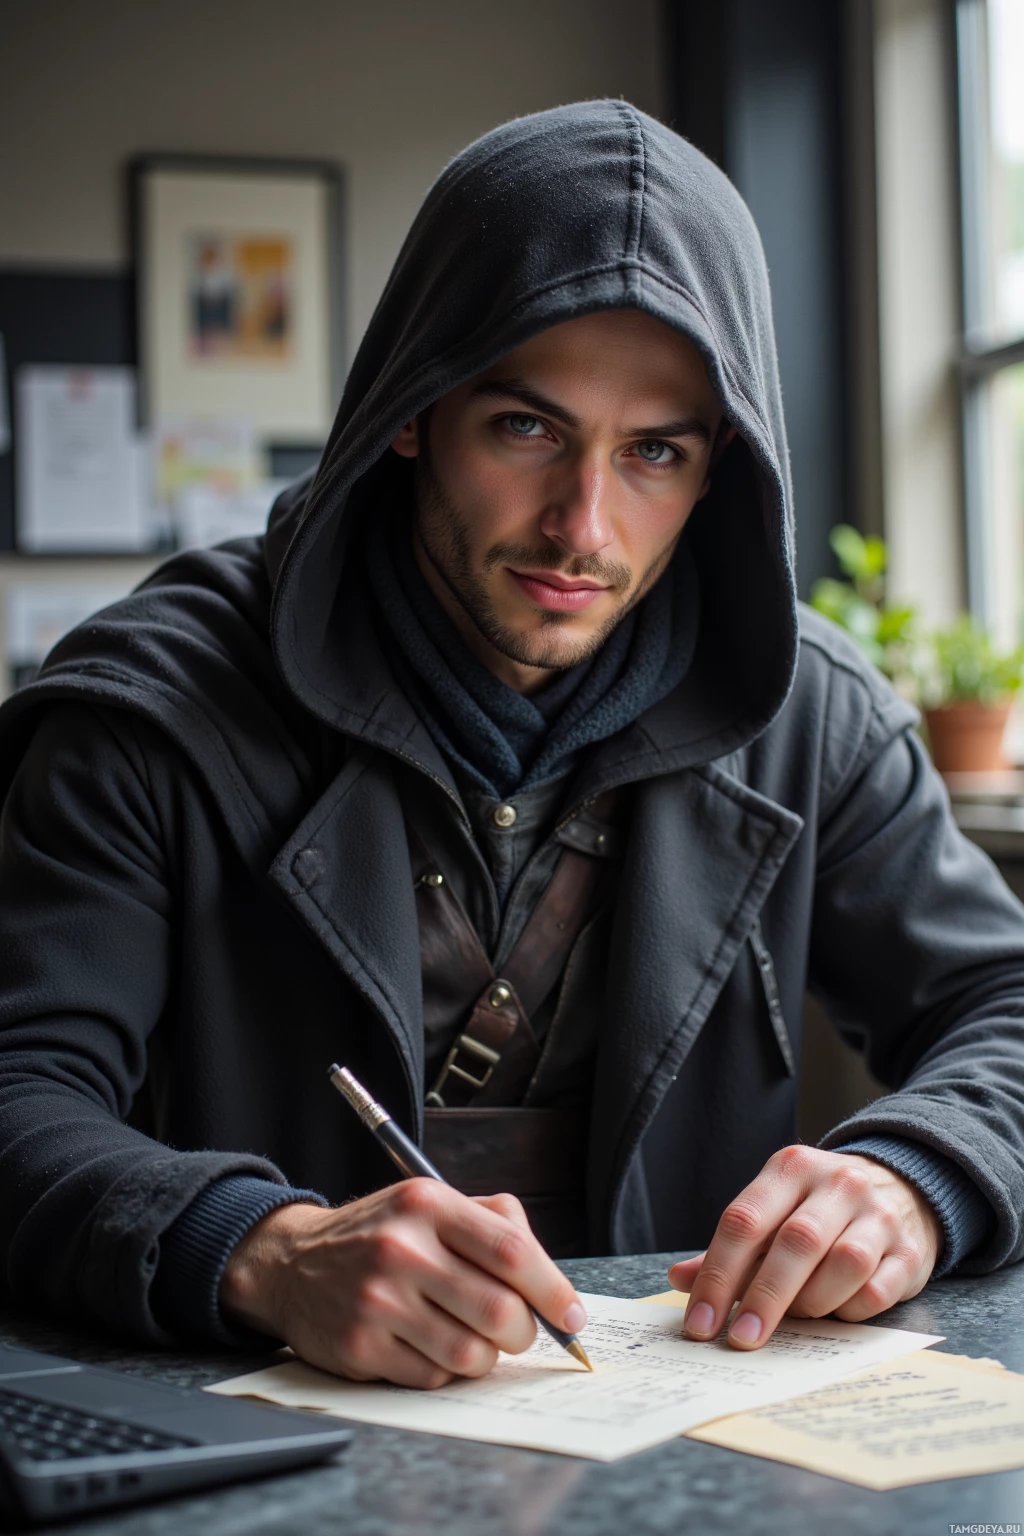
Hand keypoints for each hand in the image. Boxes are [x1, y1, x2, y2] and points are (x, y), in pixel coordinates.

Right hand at [219, 1180, 585, 1388]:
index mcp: (428, 1204)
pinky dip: (443, 1371)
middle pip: (500, 1311)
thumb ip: (495, 1225)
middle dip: (523, 1332)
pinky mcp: (360, 1346)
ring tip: (471, 1338)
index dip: (553, 1289)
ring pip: (471, 1355)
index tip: (572, 1316)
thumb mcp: (432, 1205)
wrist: (292, 1263)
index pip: (511, 1251)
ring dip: (485, 1357)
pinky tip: (426, 1345)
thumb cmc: (382, 1235)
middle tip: (517, 1331)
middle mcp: (402, 1248)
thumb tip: (553, 1283)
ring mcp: (378, 1300)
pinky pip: (432, 1378)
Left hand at [668, 1146, 942, 1348]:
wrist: (902, 1190)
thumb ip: (731, 1248)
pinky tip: (838, 1310)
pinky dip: (850, 1310)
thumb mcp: (774, 1211)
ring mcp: (878, 1214)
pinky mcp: (910, 1250)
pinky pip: (878, 1291)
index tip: (701, 1323)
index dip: (718, 1274)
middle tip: (742, 1339)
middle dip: (764, 1298)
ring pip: (844, 1264)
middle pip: (796, 1242)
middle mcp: (836, 1184)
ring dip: (813, 1302)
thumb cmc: (819, 1211)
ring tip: (799, 1314)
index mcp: (790, 1169)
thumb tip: (679, 1280)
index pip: (744, 1220)